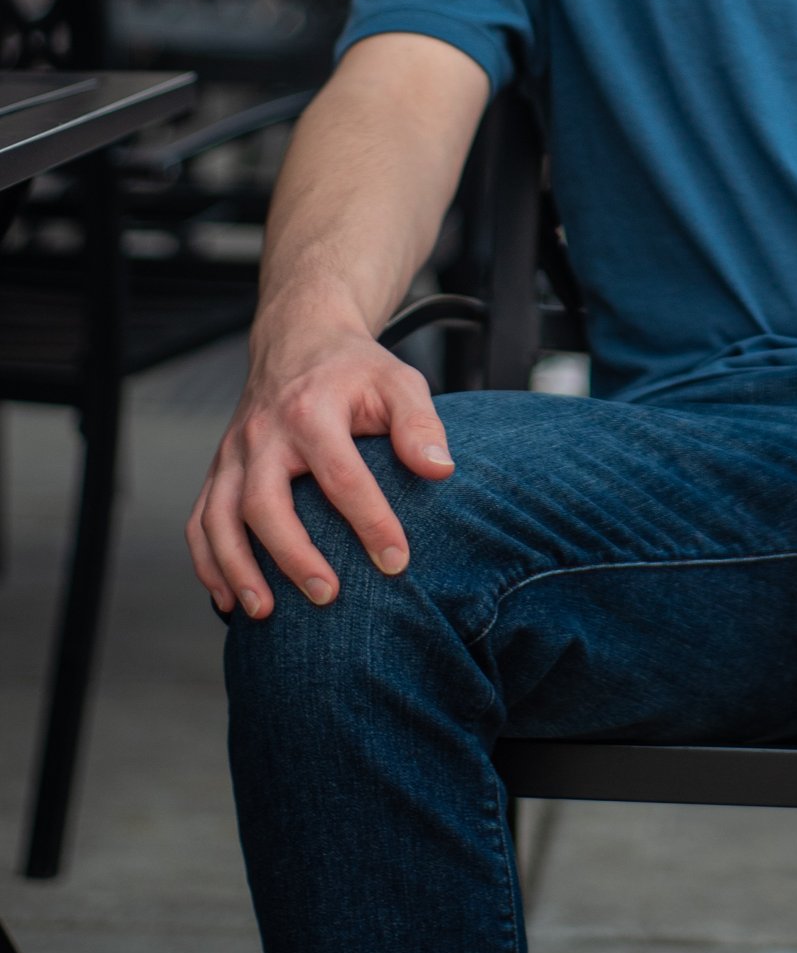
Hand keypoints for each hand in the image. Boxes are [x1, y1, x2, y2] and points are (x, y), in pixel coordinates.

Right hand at [186, 322, 455, 619]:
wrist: (299, 339)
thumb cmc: (355, 369)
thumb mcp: (398, 381)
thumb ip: (420, 424)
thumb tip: (440, 470)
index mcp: (312, 411)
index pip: (342, 475)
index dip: (371, 522)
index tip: (396, 561)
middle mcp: (264, 433)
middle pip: (264, 502)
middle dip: (292, 555)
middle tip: (327, 596)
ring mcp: (234, 452)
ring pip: (218, 517)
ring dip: (236, 569)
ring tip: (263, 613)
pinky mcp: (220, 467)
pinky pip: (199, 519)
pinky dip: (207, 562)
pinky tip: (225, 600)